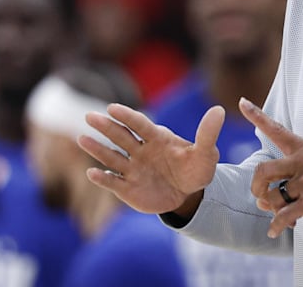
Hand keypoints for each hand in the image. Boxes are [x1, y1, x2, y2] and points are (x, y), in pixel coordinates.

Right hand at [78, 104, 224, 214]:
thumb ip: (208, 133)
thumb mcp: (206, 153)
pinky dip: (102, 177)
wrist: (189, 194)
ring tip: (82, 138)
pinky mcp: (127, 188)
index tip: (112, 108)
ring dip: (97, 148)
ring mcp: (132, 169)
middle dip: (106, 127)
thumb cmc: (196, 169)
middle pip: (121, 137)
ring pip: (112, 157)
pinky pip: (112, 181)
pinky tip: (92, 172)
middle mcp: (141, 151)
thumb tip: (219, 109)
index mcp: (158, 138)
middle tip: (90, 116)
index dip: (127, 116)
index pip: (140, 125)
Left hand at [239, 98, 302, 236]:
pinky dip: (276, 226)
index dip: (257, 116)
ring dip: (273, 209)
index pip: (277, 130)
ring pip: (271, 197)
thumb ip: (290, 178)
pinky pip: (283, 216)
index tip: (242, 103)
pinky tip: (276, 230)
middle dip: (256, 187)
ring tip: (285, 213)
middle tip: (261, 196)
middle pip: (263, 170)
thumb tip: (262, 199)